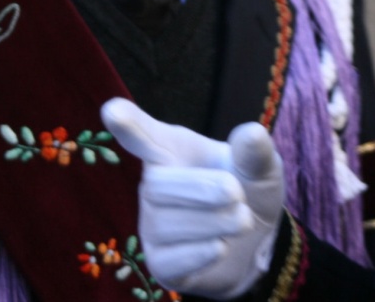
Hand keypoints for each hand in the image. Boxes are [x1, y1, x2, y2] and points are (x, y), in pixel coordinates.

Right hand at [101, 98, 284, 298]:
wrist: (257, 242)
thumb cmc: (249, 192)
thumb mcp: (261, 168)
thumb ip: (255, 152)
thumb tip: (251, 134)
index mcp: (172, 151)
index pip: (142, 136)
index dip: (128, 125)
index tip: (113, 112)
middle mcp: (153, 186)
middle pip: (156, 185)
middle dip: (203, 190)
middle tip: (237, 194)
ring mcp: (152, 226)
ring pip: (167, 225)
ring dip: (215, 223)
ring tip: (241, 221)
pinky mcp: (160, 263)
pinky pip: (171, 260)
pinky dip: (202, 253)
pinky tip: (220, 246)